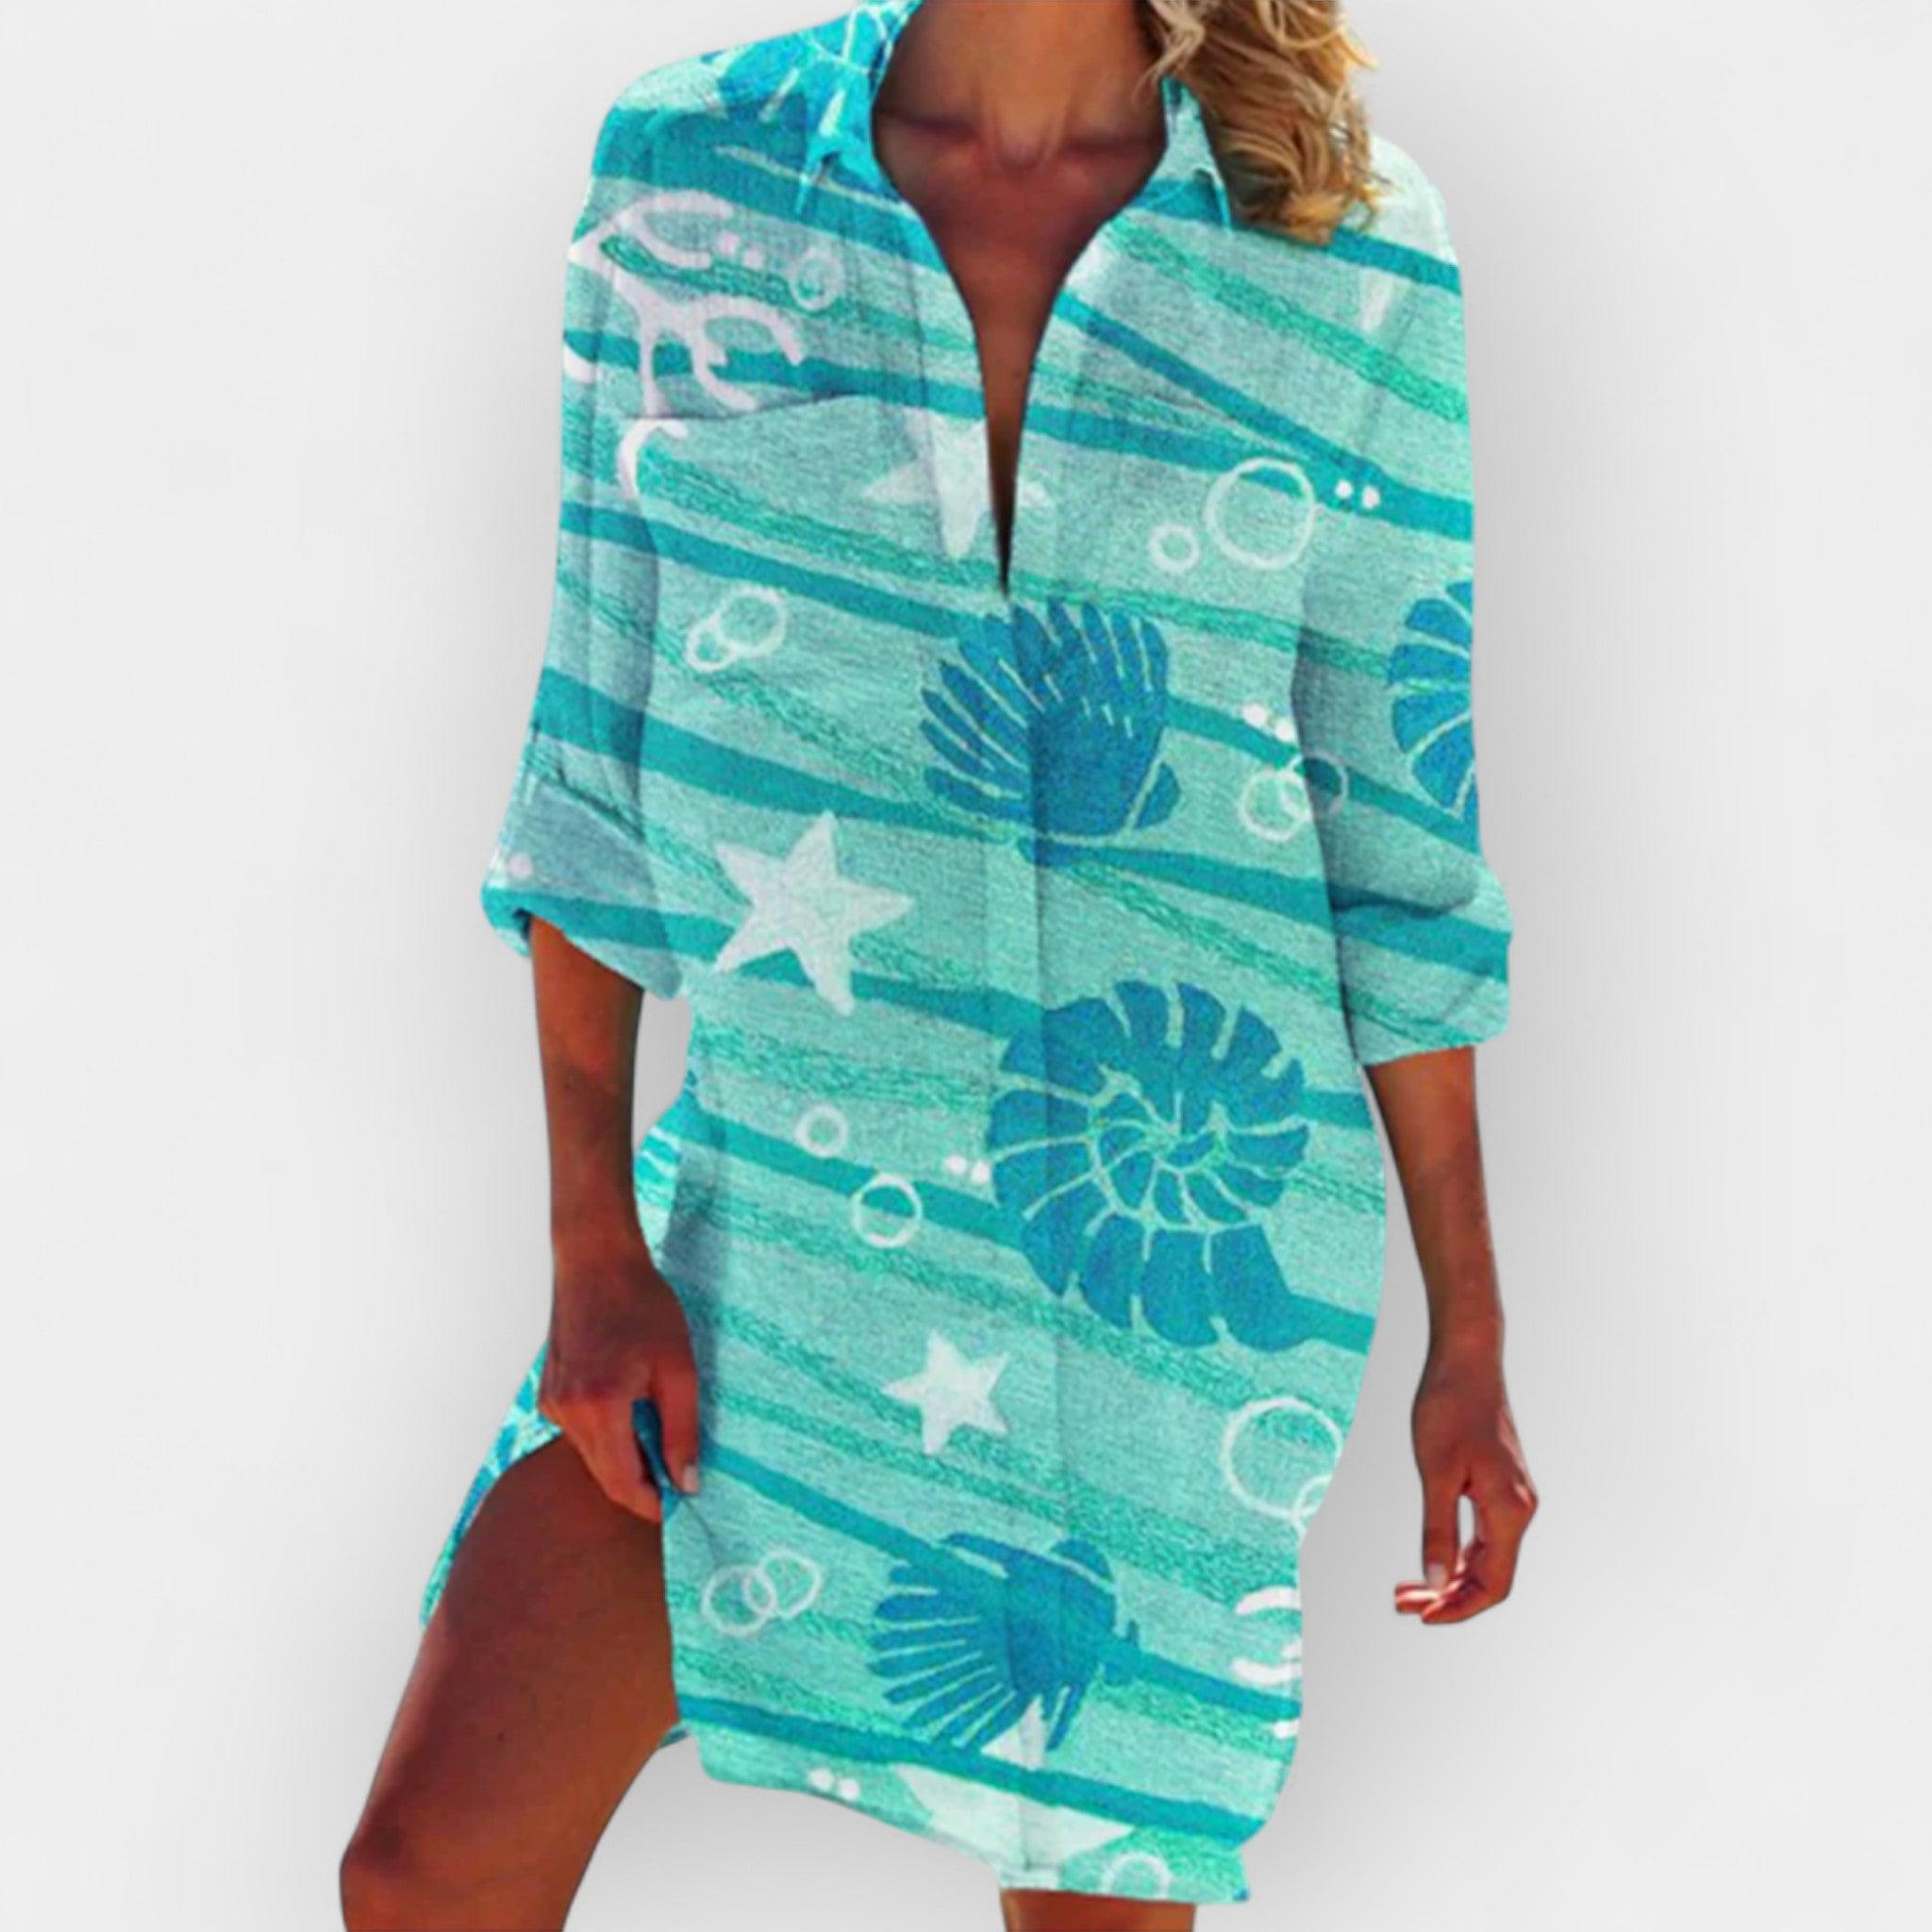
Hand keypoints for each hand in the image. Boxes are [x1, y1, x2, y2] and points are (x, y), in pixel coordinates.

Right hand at [538, 1232, 701, 1521]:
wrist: (597, 1260)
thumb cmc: (643, 1306)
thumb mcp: (679, 1369)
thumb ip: (682, 1430)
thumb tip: (686, 1483)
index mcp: (599, 1407)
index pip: (622, 1483)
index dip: (651, 1504)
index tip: (680, 1508)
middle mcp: (566, 1412)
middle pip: (604, 1475)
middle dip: (641, 1483)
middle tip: (679, 1476)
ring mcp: (552, 1403)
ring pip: (592, 1455)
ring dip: (625, 1456)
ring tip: (659, 1430)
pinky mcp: (549, 1393)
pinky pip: (582, 1431)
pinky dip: (608, 1432)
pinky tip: (633, 1405)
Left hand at [1393, 1343, 1536, 1622]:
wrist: (1466, 1360)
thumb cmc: (1449, 1409)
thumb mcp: (1436, 1473)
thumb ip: (1437, 1530)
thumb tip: (1435, 1584)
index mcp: (1510, 1511)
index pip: (1494, 1585)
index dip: (1460, 1608)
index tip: (1422, 1617)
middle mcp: (1519, 1510)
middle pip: (1489, 1576)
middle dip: (1447, 1596)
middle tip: (1400, 1602)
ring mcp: (1511, 1498)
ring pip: (1485, 1558)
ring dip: (1448, 1578)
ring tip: (1405, 1589)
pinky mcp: (1498, 1486)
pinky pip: (1482, 1536)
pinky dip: (1455, 1554)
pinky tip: (1428, 1559)